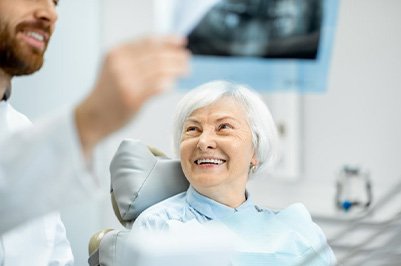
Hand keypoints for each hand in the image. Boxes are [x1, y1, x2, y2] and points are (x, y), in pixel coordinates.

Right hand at [75, 36, 189, 156]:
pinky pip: (157, 87)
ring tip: (186, 71)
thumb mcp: (115, 67)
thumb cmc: (108, 93)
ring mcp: (126, 81)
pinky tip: (173, 84)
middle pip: (157, 55)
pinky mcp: (132, 98)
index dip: (168, 41)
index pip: (148, 41)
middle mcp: (120, 64)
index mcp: (117, 53)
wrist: (92, 116)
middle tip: (187, 60)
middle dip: (177, 56)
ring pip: (160, 70)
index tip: (181, 42)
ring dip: (177, 69)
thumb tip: (166, 50)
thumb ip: (135, 58)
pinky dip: (168, 83)